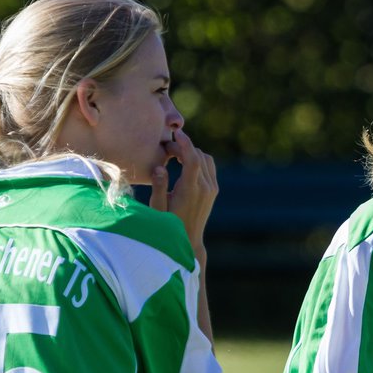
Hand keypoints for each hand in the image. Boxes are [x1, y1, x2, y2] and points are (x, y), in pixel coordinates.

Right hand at [150, 129, 217, 256]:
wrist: (190, 240)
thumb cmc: (169, 224)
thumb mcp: (158, 208)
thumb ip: (159, 186)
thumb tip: (160, 167)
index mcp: (191, 190)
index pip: (193, 159)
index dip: (185, 143)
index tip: (176, 132)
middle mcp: (205, 187)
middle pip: (198, 156)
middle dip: (184, 147)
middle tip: (167, 148)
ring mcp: (212, 188)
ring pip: (206, 159)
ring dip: (192, 152)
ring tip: (175, 154)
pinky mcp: (214, 190)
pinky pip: (209, 166)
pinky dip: (199, 159)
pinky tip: (185, 162)